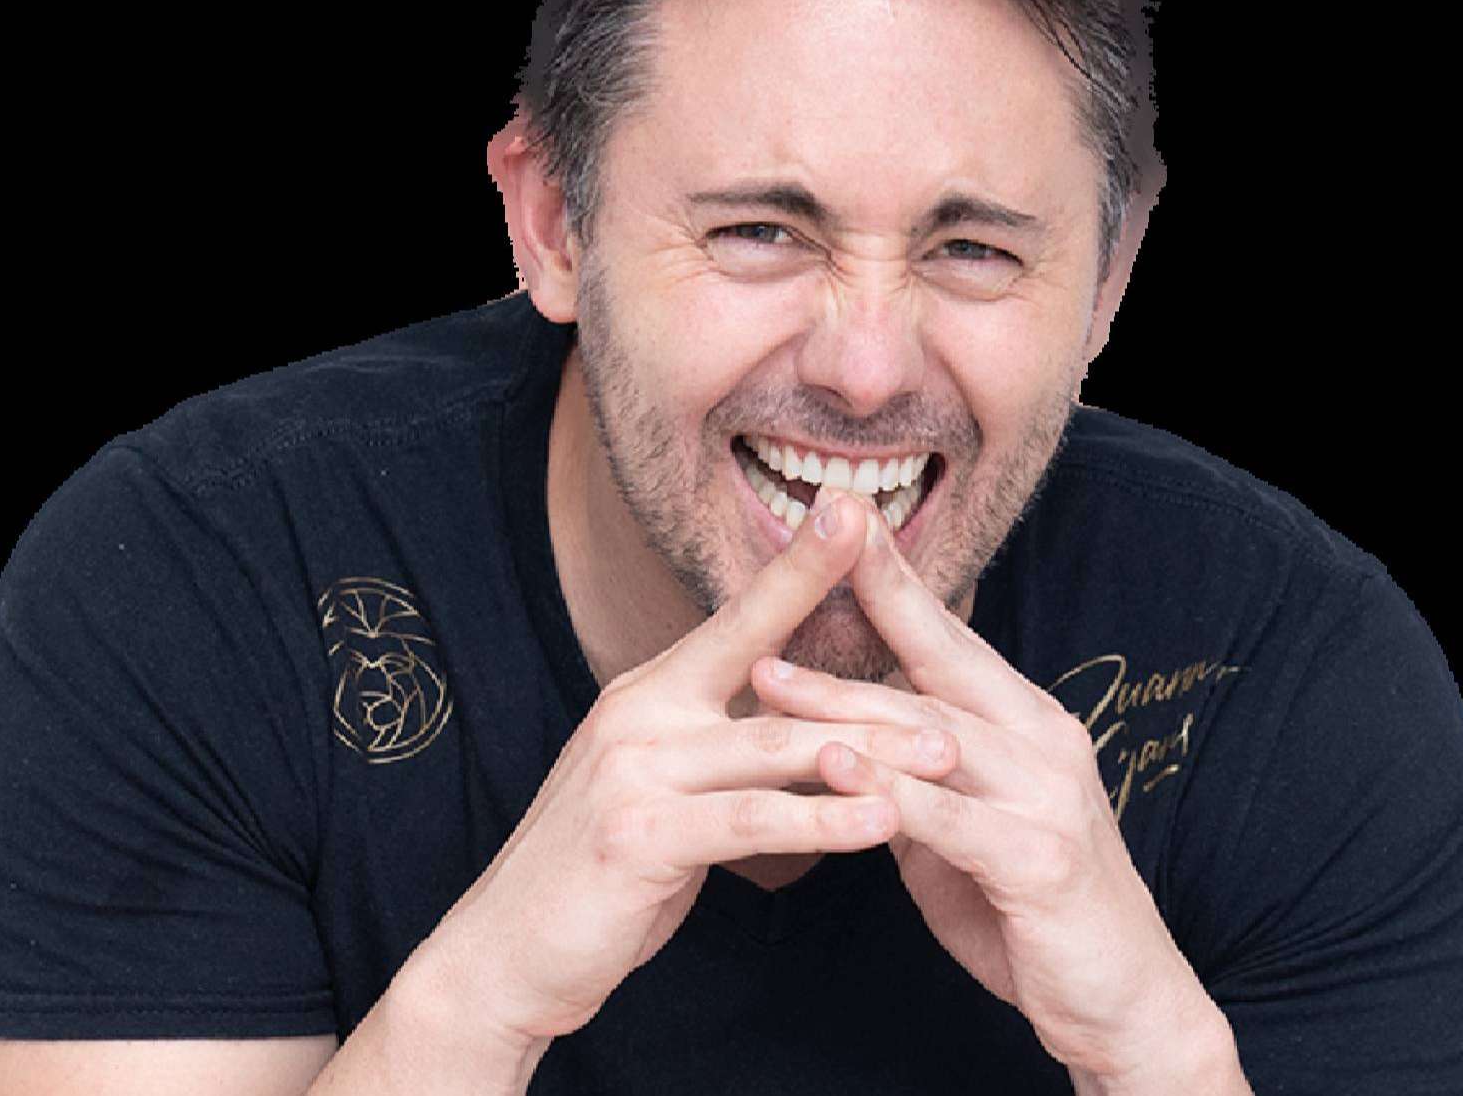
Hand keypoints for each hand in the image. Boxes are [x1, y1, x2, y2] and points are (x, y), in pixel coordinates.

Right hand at [429, 491, 960, 1045]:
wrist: (506, 951)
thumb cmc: (603, 874)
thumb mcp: (665, 791)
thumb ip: (722, 748)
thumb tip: (806, 725)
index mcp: (651, 690)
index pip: (742, 618)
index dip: (800, 564)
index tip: (855, 511)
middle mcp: (640, 710)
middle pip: (774, 674)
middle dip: (871, 681)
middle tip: (956, 688)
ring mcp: (632, 769)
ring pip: (774, 748)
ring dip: (868, 754)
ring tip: (943, 759)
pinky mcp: (637, 833)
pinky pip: (751, 820)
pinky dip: (823, 821)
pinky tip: (880, 824)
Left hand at [750, 494, 1224, 1080]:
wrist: (1122, 1004)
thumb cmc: (1033, 913)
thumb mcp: (963, 831)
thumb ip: (914, 778)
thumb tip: (842, 741)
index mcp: (1027, 725)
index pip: (950, 639)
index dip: (896, 582)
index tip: (843, 527)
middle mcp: (1045, 742)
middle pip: (939, 666)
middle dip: (868, 609)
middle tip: (796, 560)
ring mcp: (1047, 797)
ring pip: (931, 735)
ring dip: (844, 706)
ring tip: (769, 678)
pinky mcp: (1040, 859)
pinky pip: (948, 816)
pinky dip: (887, 789)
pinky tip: (834, 765)